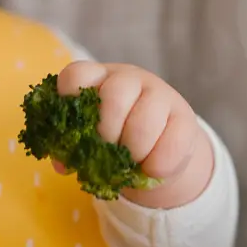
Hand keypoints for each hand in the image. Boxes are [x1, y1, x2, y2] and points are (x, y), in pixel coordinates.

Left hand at [55, 61, 213, 208]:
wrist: (157, 150)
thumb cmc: (113, 139)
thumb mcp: (90, 140)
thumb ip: (72, 147)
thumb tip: (61, 164)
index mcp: (97, 80)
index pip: (77, 75)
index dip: (70, 99)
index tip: (73, 127)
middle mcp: (127, 79)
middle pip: (114, 96)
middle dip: (107, 134)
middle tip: (107, 152)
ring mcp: (159, 94)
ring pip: (145, 119)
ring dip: (134, 151)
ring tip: (131, 164)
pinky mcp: (184, 116)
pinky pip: (173, 141)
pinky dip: (159, 164)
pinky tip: (152, 170)